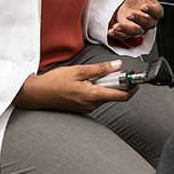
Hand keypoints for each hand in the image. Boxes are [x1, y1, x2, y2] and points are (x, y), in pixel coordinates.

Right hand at [13, 59, 136, 112]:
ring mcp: (87, 108)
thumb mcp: (79, 70)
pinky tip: (86, 82)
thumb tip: (117, 65)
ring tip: (92, 75)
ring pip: (104, 95)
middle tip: (111, 71)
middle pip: (114, 95)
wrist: (38, 95)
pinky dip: (96, 89)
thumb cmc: (55, 82)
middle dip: (116, 83)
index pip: (121, 96)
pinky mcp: (82, 107)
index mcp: (93, 95)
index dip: (131, 88)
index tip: (135, 80)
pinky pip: (96, 98)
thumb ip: (100, 69)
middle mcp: (92, 105)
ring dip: (105, 85)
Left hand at [109, 0, 163, 40]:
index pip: (156, 12)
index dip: (151, 10)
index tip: (144, 7)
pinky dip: (118, 35)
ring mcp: (140, 28)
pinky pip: (125, 36)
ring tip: (117, 27)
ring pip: (135, 32)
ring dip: (126, 29)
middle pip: (146, 23)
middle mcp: (149, 22)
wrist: (132, 6)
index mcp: (156, 11)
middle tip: (130, 15)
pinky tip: (111, 31)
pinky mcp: (129, 33)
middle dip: (138, 19)